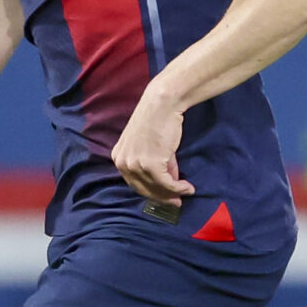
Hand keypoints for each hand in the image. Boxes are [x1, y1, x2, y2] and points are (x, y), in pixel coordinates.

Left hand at [112, 88, 193, 206]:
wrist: (161, 105)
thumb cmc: (157, 121)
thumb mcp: (152, 146)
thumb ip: (158, 165)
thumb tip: (170, 183)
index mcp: (118, 157)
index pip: (134, 183)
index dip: (151, 192)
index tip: (166, 197)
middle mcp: (123, 163)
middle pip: (143, 189)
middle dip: (162, 197)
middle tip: (177, 202)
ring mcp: (135, 164)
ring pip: (156, 187)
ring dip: (173, 193)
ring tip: (186, 193)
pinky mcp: (150, 164)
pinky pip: (166, 183)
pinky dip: (178, 188)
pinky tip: (187, 188)